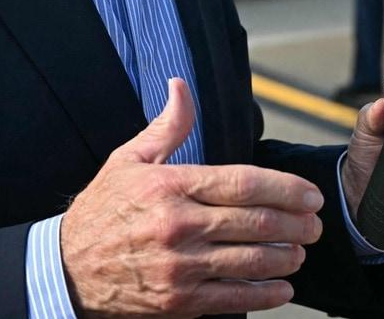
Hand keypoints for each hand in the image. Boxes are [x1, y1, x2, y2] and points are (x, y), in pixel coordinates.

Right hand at [61, 79, 323, 317]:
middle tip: (316, 222)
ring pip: (251, 261)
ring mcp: (180, 267)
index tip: (310, 194)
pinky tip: (281, 286)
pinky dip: (265, 293)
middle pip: (256, 222)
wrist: (67, 268)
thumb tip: (181, 87)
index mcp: (170, 186)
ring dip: (286, 256)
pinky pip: (234, 298)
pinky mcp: (179, 302)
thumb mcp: (128, 160)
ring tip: (300, 249)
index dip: (285, 189)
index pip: (243, 183)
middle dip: (296, 222)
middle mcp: (178, 226)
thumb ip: (166, 126)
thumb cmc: (102, 210)